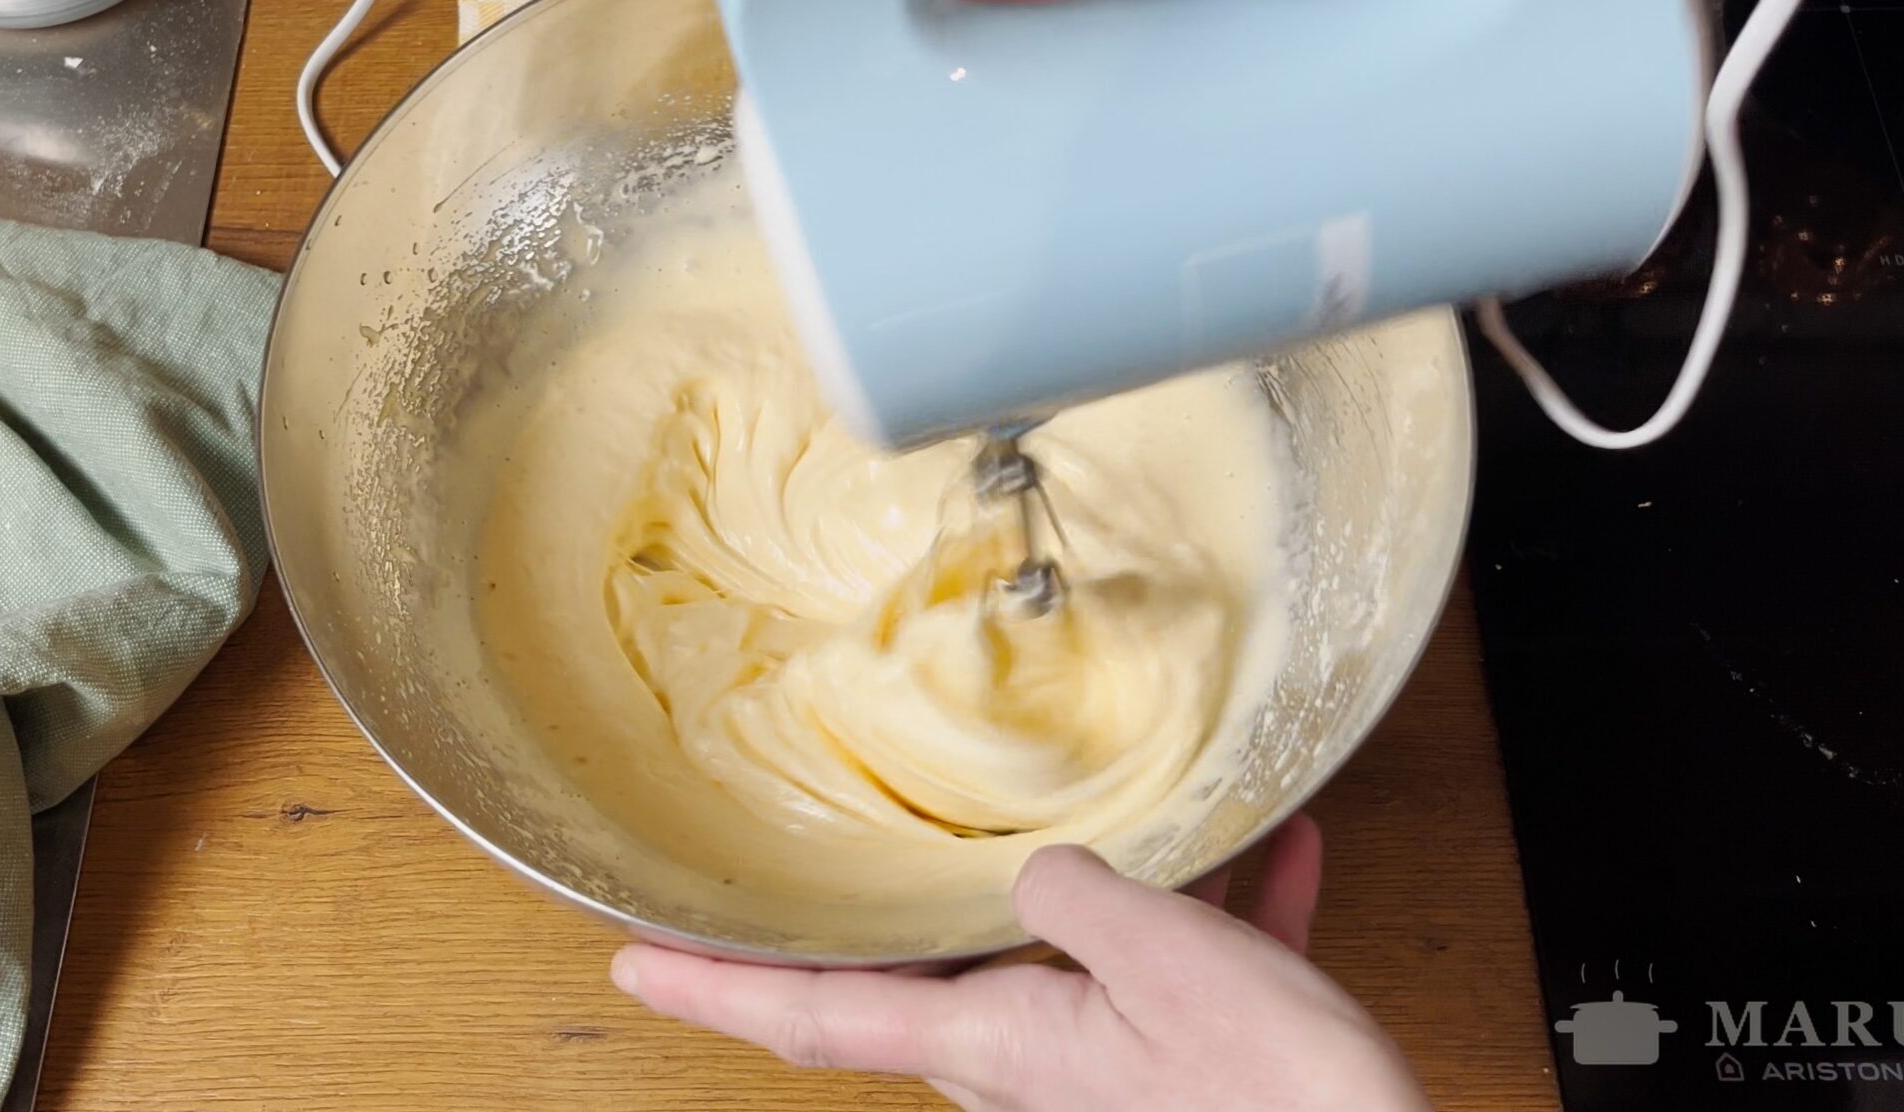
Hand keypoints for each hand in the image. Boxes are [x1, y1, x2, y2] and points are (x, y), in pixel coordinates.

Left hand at [609, 815, 1432, 1111]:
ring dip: (1090, 893)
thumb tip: (1037, 866)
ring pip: (1065, 960)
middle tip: (840, 858)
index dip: (713, 991)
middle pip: (926, 981)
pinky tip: (1272, 857)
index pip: (813, 1014)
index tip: (631, 965)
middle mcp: (1031, 1063)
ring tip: (1125, 820)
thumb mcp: (1159, 959)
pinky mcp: (1191, 1068)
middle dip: (889, 920)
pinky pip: (1181, 972)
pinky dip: (1216, 916)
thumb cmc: (1273, 1097)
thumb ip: (1075, 894)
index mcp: (995, 1041)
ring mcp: (1109, 1069)